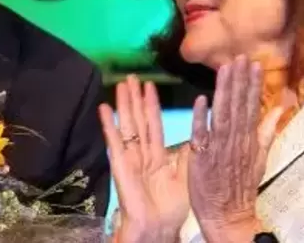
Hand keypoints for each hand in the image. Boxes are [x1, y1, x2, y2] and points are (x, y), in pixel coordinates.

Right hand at [99, 76, 188, 242]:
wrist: (159, 227)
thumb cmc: (172, 207)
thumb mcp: (186, 174)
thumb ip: (188, 152)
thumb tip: (199, 130)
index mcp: (157, 155)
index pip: (153, 123)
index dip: (151, 104)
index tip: (149, 84)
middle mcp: (141, 153)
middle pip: (138, 119)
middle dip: (135, 98)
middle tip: (132, 76)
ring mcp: (129, 157)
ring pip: (127, 125)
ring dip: (123, 104)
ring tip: (120, 84)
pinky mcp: (119, 164)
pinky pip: (114, 141)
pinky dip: (108, 124)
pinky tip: (104, 108)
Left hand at [187, 56, 284, 241]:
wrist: (228, 214)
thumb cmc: (240, 183)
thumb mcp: (259, 155)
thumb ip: (268, 128)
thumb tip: (281, 107)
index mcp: (248, 138)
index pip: (251, 106)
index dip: (252, 84)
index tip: (253, 63)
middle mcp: (235, 140)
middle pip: (238, 106)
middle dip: (239, 81)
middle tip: (241, 57)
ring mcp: (218, 147)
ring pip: (222, 114)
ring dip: (224, 91)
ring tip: (226, 68)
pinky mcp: (201, 156)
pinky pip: (200, 134)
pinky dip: (201, 117)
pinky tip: (201, 99)